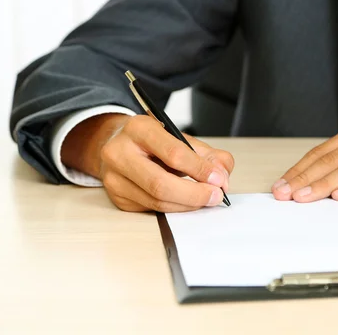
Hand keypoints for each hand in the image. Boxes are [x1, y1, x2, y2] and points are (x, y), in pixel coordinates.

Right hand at [62, 114, 233, 211]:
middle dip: (194, 194)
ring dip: (188, 204)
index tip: (218, 179)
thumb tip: (222, 176)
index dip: (199, 169)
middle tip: (215, 196)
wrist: (118, 144)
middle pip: (161, 184)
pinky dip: (175, 207)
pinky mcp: (118, 198)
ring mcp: (114, 178)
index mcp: (138, 128)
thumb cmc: (153, 141)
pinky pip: (153, 209)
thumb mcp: (179, 137)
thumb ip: (206, 154)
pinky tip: (186, 201)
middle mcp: (119, 152)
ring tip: (206, 198)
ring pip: (157, 201)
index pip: (173, 154)